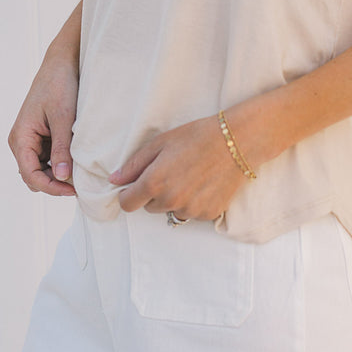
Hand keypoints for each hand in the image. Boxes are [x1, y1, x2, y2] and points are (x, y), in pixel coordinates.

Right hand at [8, 48, 78, 195]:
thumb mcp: (63, 117)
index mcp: (20, 138)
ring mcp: (32, 139)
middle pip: (35, 176)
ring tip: (83, 172)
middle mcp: (22, 141)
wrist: (63, 61)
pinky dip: (62, 161)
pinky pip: (50, 157)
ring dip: (60, 173)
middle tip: (81, 184)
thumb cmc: (60, 85)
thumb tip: (62, 178)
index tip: (75, 190)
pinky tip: (79, 158)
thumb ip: (61, 148)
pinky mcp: (43, 135)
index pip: (30, 176)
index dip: (51, 187)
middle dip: (55, 183)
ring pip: (43, 169)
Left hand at [108, 115, 248, 220]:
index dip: (129, 193)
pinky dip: (193, 203)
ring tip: (190, 176)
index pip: (127, 204)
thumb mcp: (161, 142)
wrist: (237, 142)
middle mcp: (171, 202)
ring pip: (171, 211)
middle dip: (154, 193)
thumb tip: (115, 181)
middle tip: (171, 171)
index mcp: (154, 183)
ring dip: (174, 199)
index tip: (136, 184)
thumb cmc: (197, 136)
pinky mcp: (208, 215)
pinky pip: (191, 214)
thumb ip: (134, 164)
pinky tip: (203, 184)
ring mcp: (190, 210)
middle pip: (149, 207)